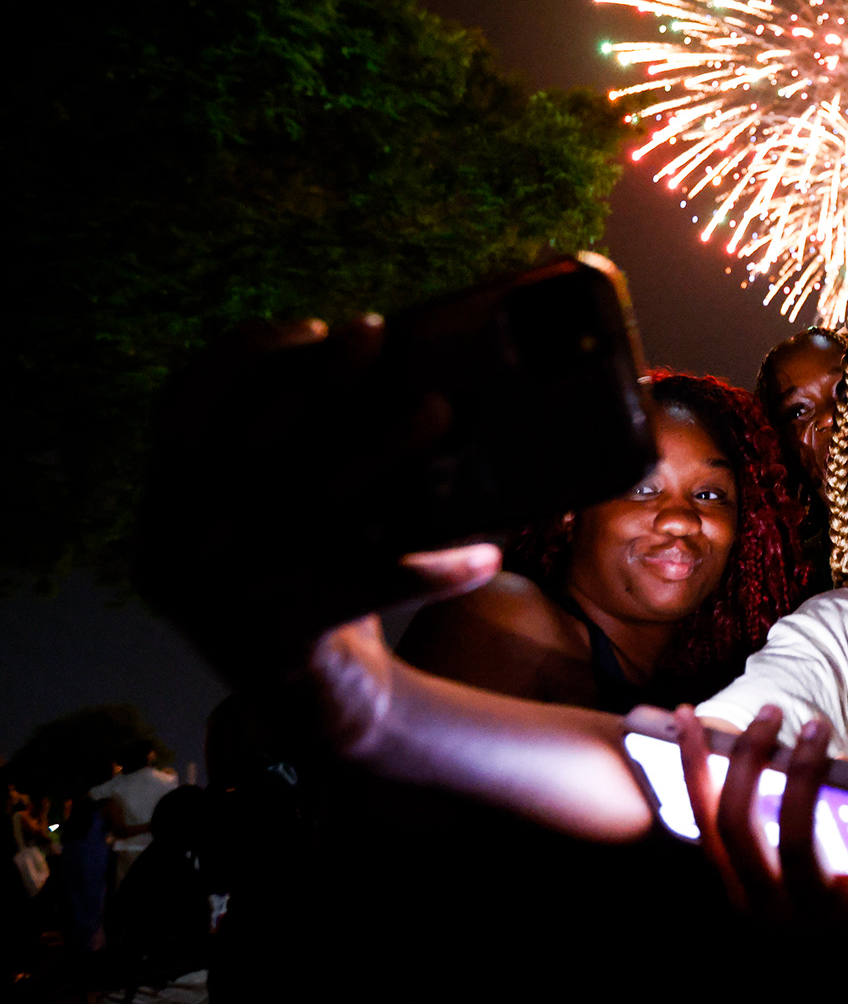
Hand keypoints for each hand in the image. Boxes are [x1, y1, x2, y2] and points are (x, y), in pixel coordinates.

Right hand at [135, 316, 497, 748]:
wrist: (320, 712)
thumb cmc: (315, 583)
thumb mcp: (284, 515)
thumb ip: (297, 452)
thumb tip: (375, 362)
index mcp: (171, 506)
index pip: (188, 411)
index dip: (245, 360)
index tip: (312, 326)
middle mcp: (182, 549)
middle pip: (259, 448)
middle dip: (321, 383)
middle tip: (377, 335)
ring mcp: (224, 598)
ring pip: (317, 508)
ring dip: (385, 452)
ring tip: (439, 411)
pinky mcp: (281, 642)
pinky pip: (365, 588)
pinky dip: (428, 570)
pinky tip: (484, 554)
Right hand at [674, 704, 847, 977]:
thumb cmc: (834, 924)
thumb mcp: (788, 891)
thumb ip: (773, 842)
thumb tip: (777, 762)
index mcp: (743, 896)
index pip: (705, 824)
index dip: (693, 767)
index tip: (688, 715)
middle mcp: (768, 909)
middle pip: (740, 823)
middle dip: (750, 759)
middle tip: (773, 712)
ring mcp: (815, 918)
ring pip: (797, 836)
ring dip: (806, 772)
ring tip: (818, 728)